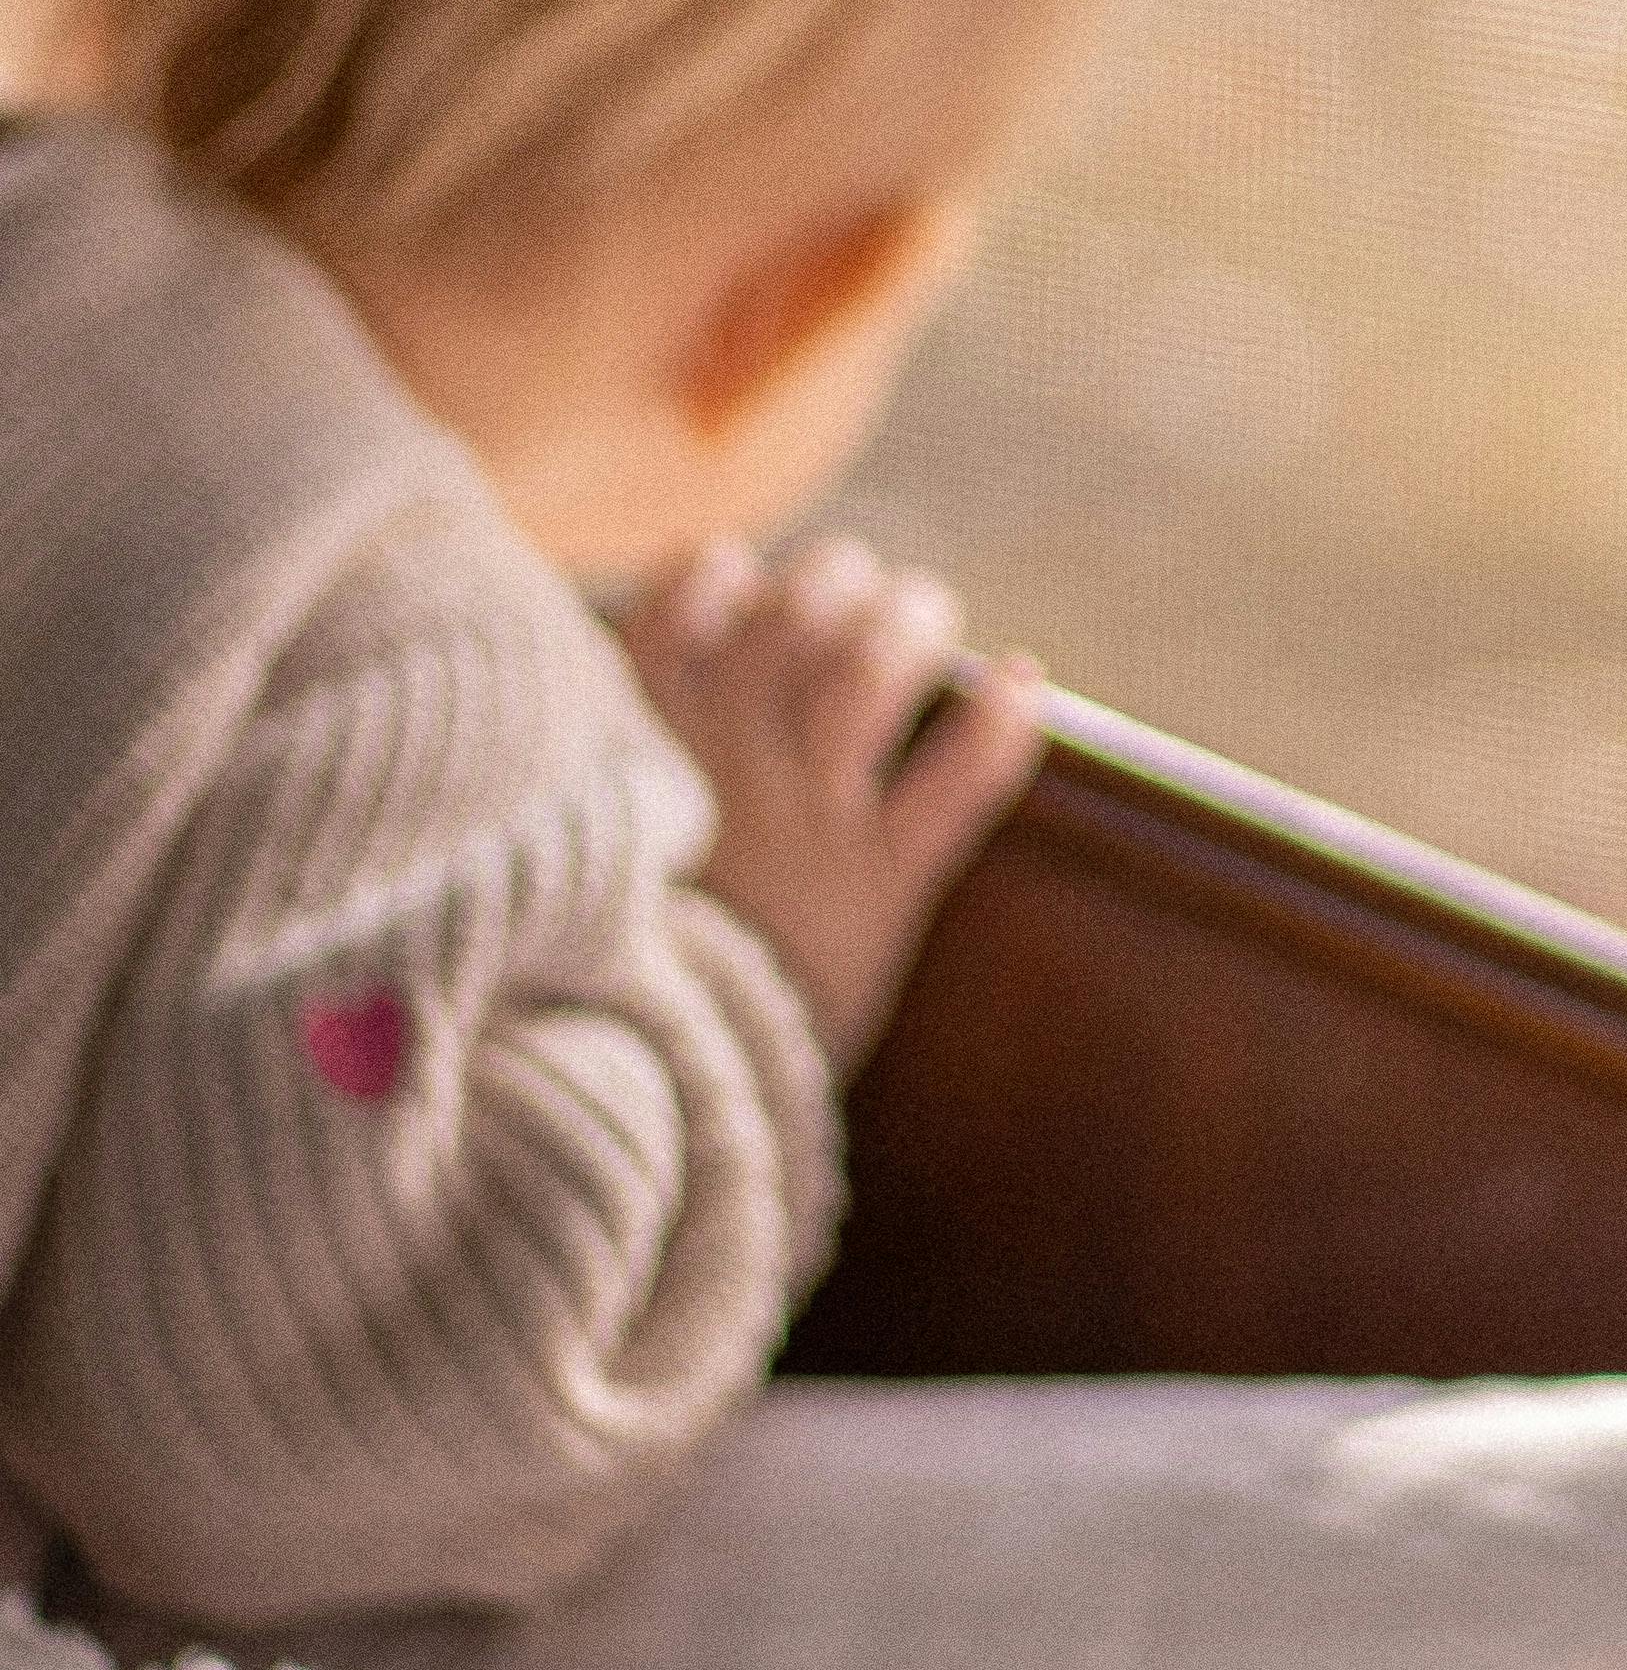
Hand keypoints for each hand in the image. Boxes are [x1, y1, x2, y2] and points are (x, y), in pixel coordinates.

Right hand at [618, 531, 1045, 1073]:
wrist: (648, 1092)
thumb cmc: (604, 974)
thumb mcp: (562, 859)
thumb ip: (582, 778)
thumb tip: (607, 689)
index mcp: (640, 748)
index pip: (681, 604)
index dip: (721, 576)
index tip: (739, 580)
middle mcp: (725, 765)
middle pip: (792, 618)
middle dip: (838, 583)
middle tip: (862, 600)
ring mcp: (806, 820)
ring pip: (869, 673)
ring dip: (910, 627)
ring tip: (925, 622)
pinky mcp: (879, 882)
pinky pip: (957, 780)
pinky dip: (1002, 721)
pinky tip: (1022, 681)